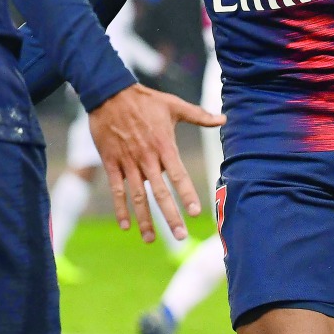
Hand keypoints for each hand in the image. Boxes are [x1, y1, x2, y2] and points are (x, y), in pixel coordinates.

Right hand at [88, 83, 225, 243]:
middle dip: (170, 216)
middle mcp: (146, 157)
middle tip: (181, 236)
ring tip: (150, 240)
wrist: (110, 93)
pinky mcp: (111, 162)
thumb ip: (199, 115)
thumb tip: (224, 119)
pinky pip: (116, 189)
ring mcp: (128, 162)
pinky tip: (125, 226)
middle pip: (160, 192)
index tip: (195, 212)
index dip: (186, 194)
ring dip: (144, 219)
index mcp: (164, 145)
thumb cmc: (145, 99)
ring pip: (137, 196)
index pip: (178, 175)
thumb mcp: (174, 104)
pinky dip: (120, 208)